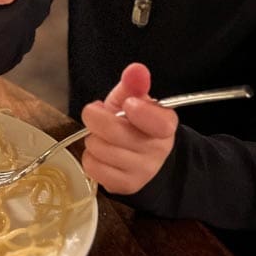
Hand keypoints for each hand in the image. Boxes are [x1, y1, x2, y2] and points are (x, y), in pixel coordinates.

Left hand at [80, 63, 177, 194]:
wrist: (146, 160)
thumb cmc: (137, 125)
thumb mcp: (136, 100)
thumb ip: (134, 84)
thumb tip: (136, 70)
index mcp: (165, 126)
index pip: (158, 121)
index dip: (140, 112)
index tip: (128, 104)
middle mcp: (157, 151)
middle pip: (114, 132)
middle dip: (96, 118)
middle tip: (97, 114)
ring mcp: (142, 171)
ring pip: (99, 149)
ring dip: (93, 138)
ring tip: (103, 136)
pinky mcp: (124, 186)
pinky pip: (92, 167)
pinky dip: (91, 157)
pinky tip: (102, 153)